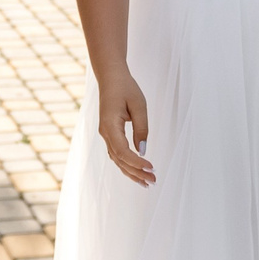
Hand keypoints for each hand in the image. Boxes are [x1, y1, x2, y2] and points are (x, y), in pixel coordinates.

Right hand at [97, 71, 154, 185]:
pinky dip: (126, 164)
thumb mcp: (139, 105)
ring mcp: (105, 134)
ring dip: (131, 172)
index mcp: (110, 126)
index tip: (151, 168)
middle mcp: (105, 133)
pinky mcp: (109, 134)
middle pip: (119, 160)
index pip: (122, 152)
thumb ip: (141, 128)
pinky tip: (137, 171)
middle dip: (136, 173)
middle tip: (153, 181)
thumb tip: (143, 151)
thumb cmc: (126, 88)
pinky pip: (117, 154)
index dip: (137, 163)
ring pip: (117, 159)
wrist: (111, 77)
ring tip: (147, 183)